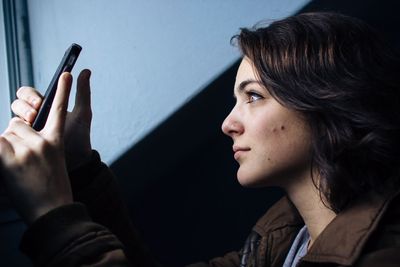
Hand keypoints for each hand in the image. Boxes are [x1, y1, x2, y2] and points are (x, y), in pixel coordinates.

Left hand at [0, 73, 72, 223]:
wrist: (51, 211)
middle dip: (13, 135)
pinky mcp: (10, 157)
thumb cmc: (52, 188)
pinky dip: (0, 151)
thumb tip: (18, 129)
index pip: (59, 110)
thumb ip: (41, 143)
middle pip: (17, 122)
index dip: (64, 91)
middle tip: (21, 156)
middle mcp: (43, 141)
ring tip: (16, 167)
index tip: (69, 73)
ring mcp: (27, 148)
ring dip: (4, 146)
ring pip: (5, 133)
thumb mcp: (54, 162)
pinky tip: (7, 165)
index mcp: (56, 141)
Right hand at [11, 69, 91, 170]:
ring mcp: (23, 134)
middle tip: (34, 115)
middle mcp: (31, 119)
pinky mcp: (17, 148)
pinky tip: (15, 138)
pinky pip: (6, 139)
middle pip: (17, 105)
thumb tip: (86, 70)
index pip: (27, 94)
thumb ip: (83, 93)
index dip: (30, 96)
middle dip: (23, 107)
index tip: (38, 102)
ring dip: (18, 121)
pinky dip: (7, 136)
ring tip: (31, 127)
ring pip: (11, 121)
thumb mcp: (82, 116)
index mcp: (44, 108)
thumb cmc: (79, 140)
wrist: (77, 165)